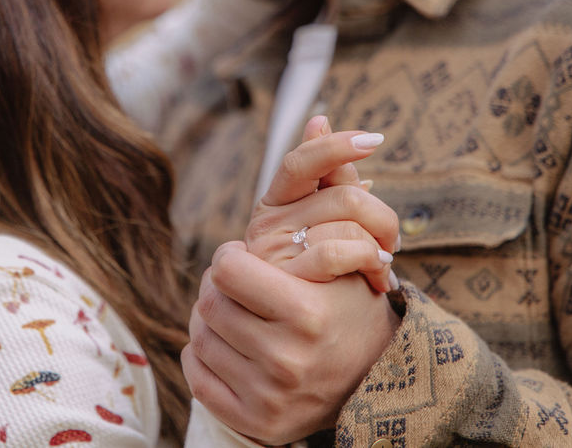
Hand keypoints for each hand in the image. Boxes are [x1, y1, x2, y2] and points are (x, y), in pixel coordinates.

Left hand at [183, 242, 399, 443]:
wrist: (374, 380)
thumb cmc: (350, 309)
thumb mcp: (347, 264)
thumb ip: (325, 221)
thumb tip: (329, 150)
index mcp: (307, 314)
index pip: (227, 270)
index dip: (229, 256)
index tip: (240, 256)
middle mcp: (287, 359)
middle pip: (210, 304)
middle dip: (216, 286)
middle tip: (234, 283)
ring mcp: (269, 396)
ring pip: (200, 337)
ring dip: (209, 318)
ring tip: (235, 310)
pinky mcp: (254, 422)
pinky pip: (197, 376)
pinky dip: (202, 355)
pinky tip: (228, 344)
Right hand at [248, 115, 399, 292]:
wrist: (302, 340)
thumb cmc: (319, 276)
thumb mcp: (323, 224)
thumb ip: (328, 180)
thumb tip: (320, 118)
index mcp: (275, 203)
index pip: (301, 161)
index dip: (335, 145)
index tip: (374, 139)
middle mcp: (267, 224)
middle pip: (342, 195)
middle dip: (381, 216)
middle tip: (394, 241)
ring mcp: (274, 254)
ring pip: (346, 223)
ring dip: (379, 244)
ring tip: (385, 265)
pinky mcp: (286, 283)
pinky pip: (338, 252)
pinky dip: (369, 260)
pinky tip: (378, 276)